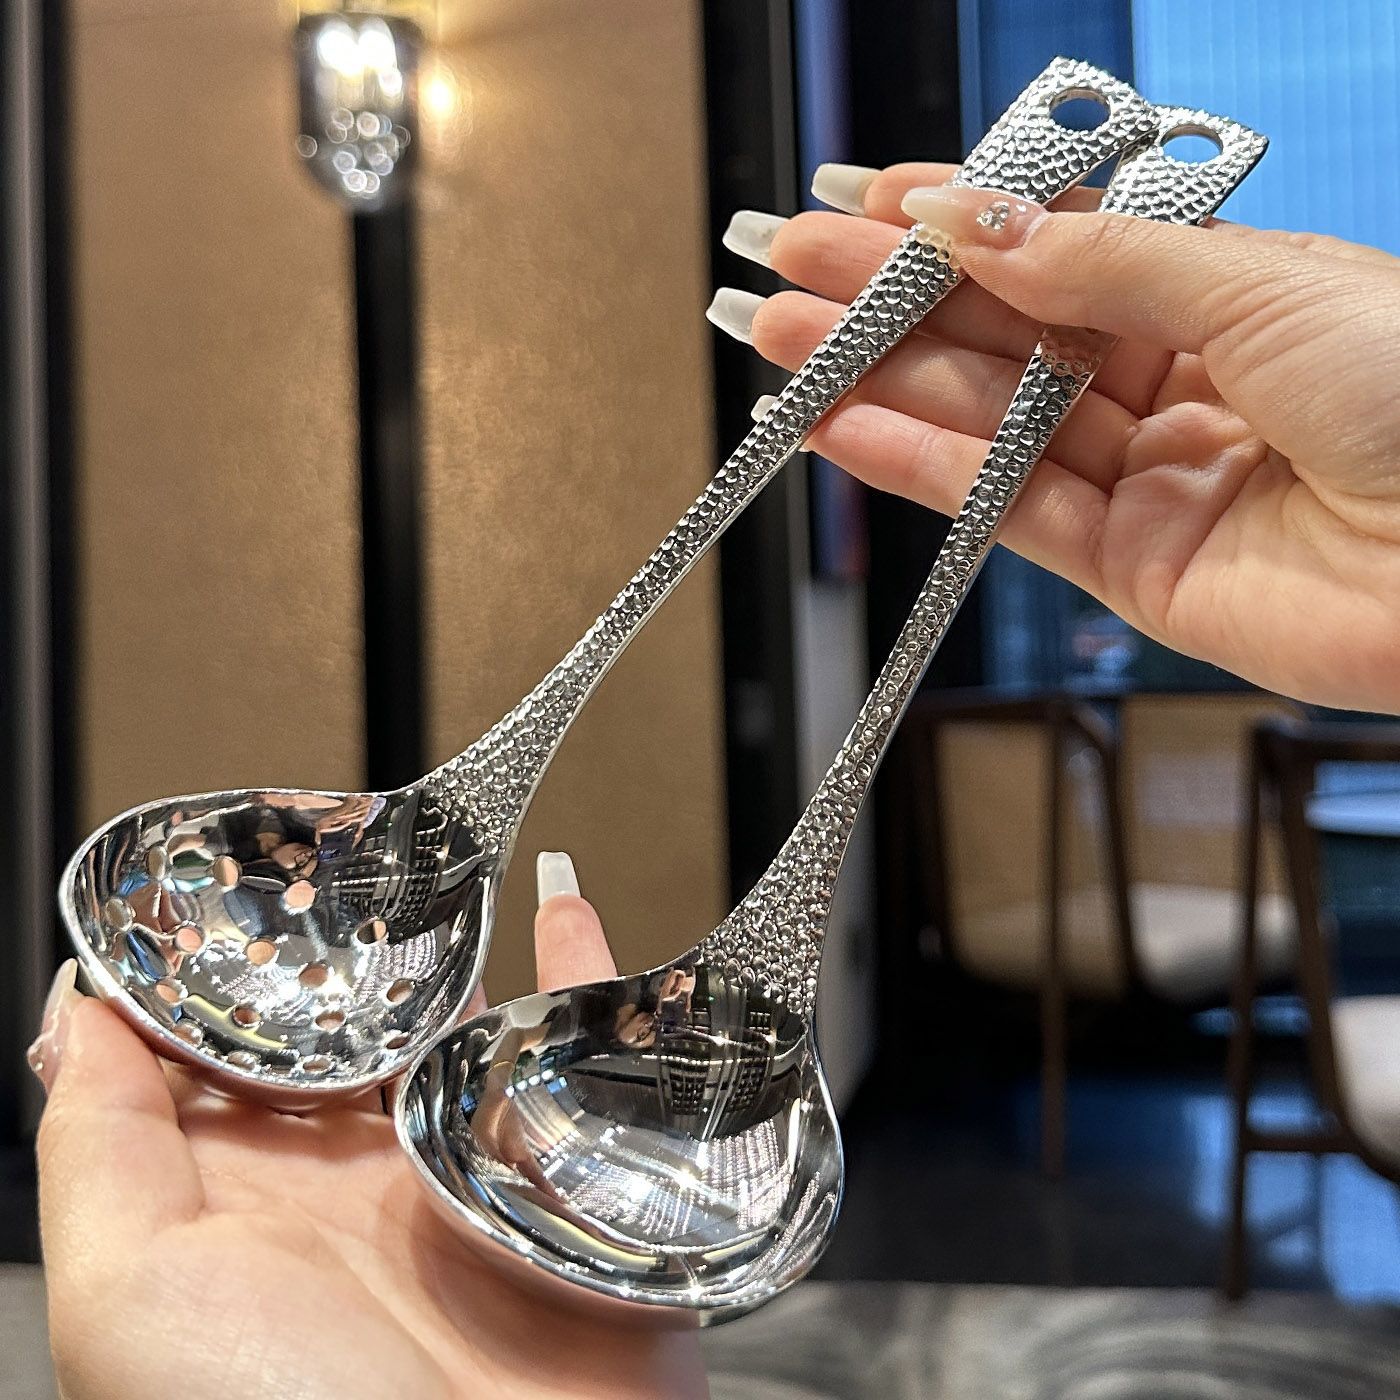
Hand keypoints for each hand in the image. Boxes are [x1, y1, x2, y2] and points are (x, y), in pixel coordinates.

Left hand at [33, 854, 706, 1399]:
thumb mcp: (133, 1292)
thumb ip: (100, 1142)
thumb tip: (74, 1005)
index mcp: (253, 1197)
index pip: (233, 1046)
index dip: (229, 954)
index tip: (235, 857)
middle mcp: (360, 1183)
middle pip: (358, 1027)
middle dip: (356, 935)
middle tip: (361, 832)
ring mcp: (471, 1181)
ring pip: (467, 1028)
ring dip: (467, 947)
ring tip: (459, 857)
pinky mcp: (575, 1188)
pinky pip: (583, 1053)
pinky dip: (584, 975)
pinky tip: (567, 904)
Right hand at [716, 164, 1399, 712]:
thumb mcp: (1254, 284)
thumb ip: (1096, 266)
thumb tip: (970, 219)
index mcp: (1224, 297)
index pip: (1059, 252)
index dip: (958, 224)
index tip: (862, 202)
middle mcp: (1178, 385)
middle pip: (1005, 336)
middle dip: (890, 301)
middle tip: (785, 273)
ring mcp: (1150, 479)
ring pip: (991, 422)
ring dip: (880, 383)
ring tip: (784, 348)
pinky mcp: (1130, 569)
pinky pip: (1006, 509)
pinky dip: (921, 469)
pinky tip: (845, 429)